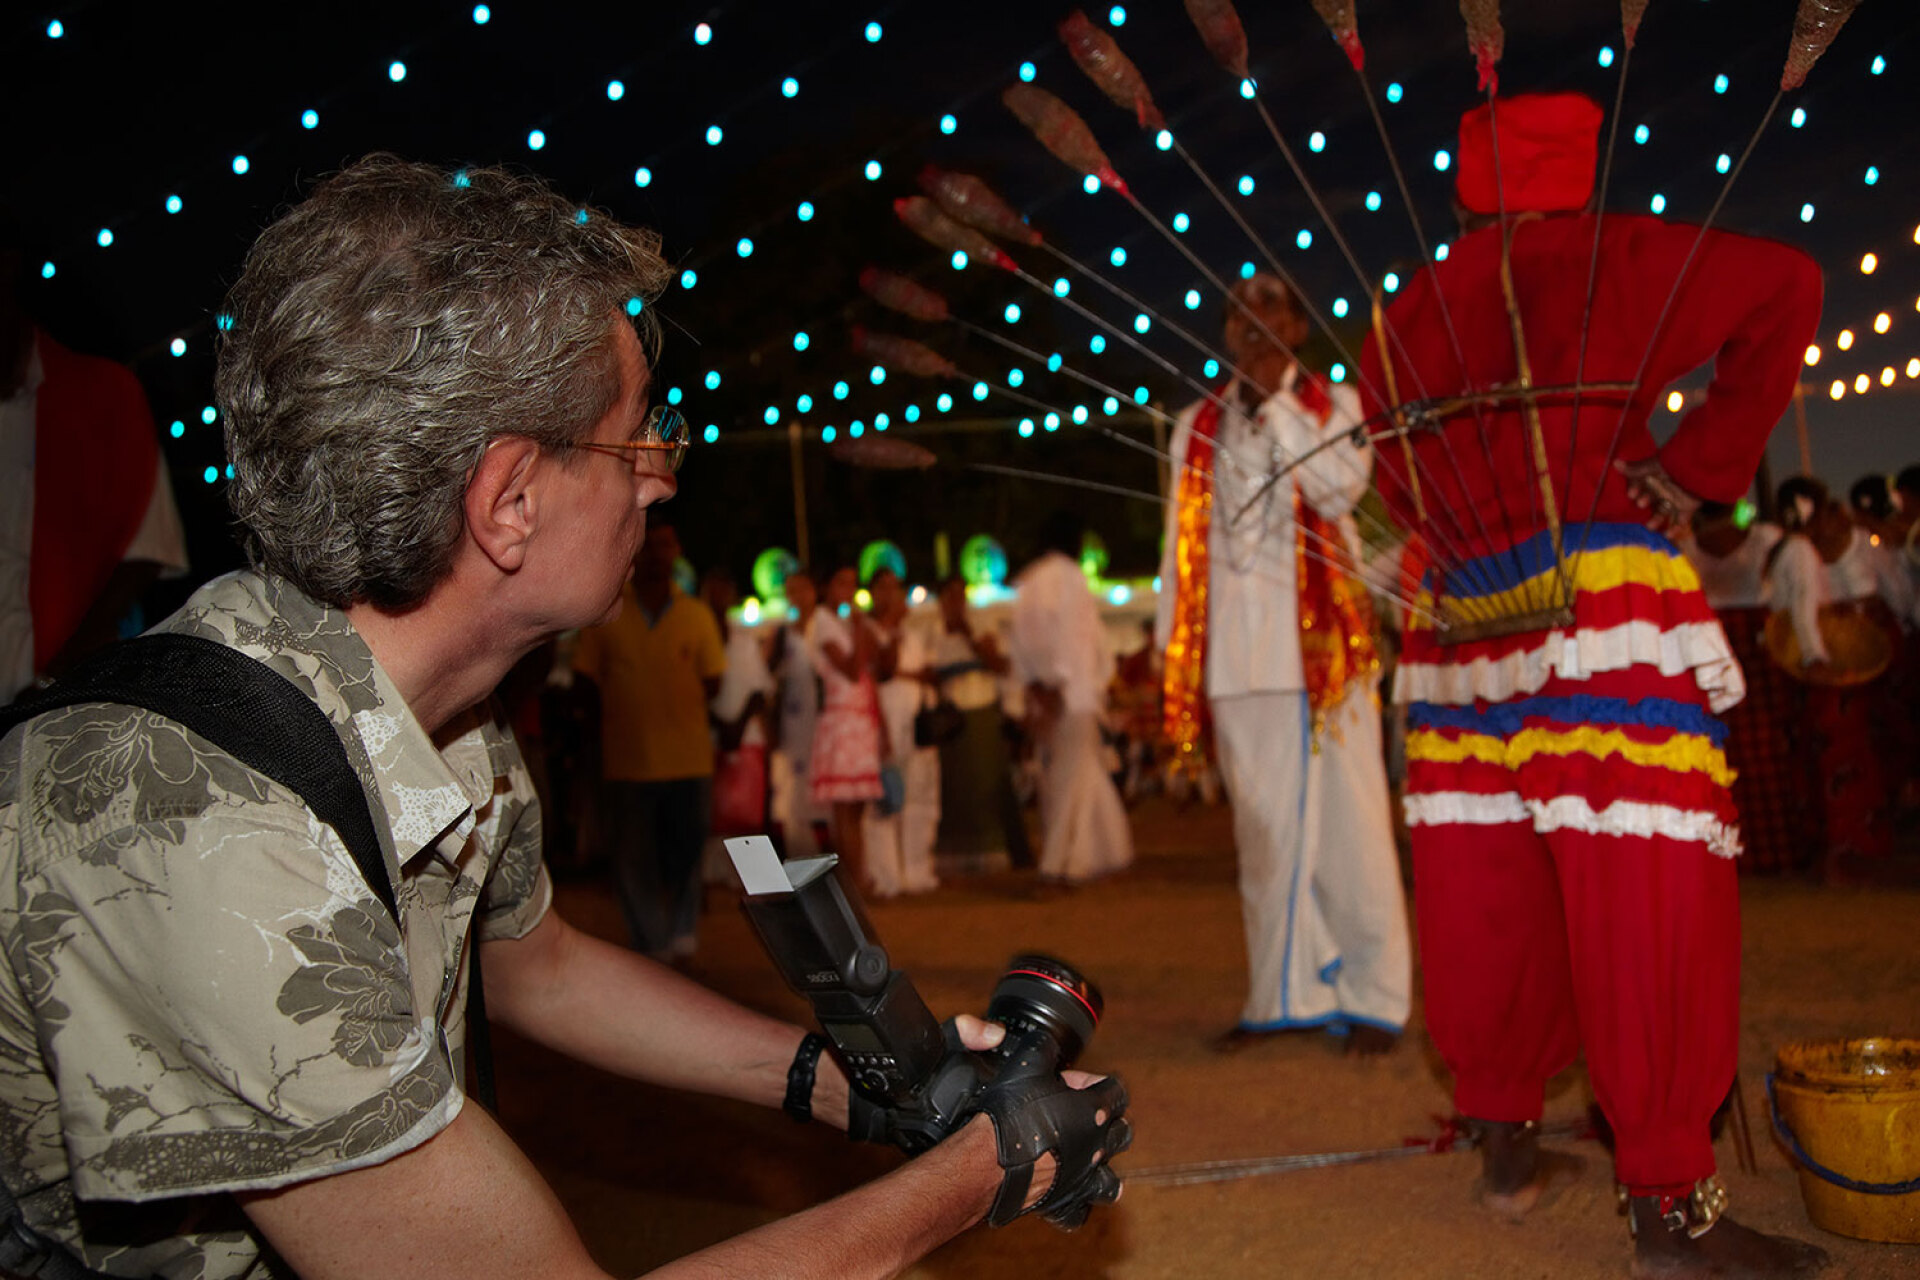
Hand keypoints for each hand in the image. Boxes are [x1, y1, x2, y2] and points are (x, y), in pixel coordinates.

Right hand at [948, 1017, 1110, 1214]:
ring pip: (1111, 1180)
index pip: (1117, 1090)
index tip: (1073, 1080)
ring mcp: (1082, 1178)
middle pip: (1122, 1133)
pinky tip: (1066, 1193)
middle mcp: (1095, 1147)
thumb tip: (1046, 1042)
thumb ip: (1043, 1049)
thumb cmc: (1011, 1115)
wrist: (989, 1162)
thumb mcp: (1026, 1065)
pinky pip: (1078, 1212)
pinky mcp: (1062, 1203)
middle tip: (1080, 1112)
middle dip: (1107, 1121)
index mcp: (1093, 1110)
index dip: (1096, 1081)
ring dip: (1102, 1167)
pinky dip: (1076, 1205)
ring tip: (1088, 1158)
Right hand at [1616, 456, 1699, 535]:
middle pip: (1651, 500)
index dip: (1636, 490)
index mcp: (1656, 478)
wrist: (1700, 470)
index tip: (1631, 494)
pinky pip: (1680, 521)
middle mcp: (1665, 489)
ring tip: (1650, 526)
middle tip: (1641, 504)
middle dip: (1645, 502)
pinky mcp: (1687, 508)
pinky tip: (1667, 534)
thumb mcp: (1653, 466)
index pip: (1642, 486)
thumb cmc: (1675, 465)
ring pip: (1663, 512)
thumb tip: (1614, 462)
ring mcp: (1676, 499)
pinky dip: (1675, 529)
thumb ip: (1635, 469)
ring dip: (1656, 520)